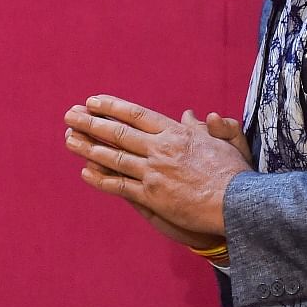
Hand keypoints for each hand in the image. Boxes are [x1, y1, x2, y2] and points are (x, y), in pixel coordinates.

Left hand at [63, 95, 251, 236]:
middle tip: (70, 115)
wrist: (238, 204)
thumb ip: (210, 125)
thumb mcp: (228, 141)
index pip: (136, 115)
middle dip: (90, 123)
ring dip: (88, 147)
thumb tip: (192, 114)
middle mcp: (160, 150)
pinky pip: (120, 185)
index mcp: (176, 134)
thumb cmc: (236, 174)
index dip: (111, 107)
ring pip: (113, 157)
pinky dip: (101, 178)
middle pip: (118, 133)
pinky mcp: (152, 197)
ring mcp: (153, 173)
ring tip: (69, 138)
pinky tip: (85, 172)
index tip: (92, 101)